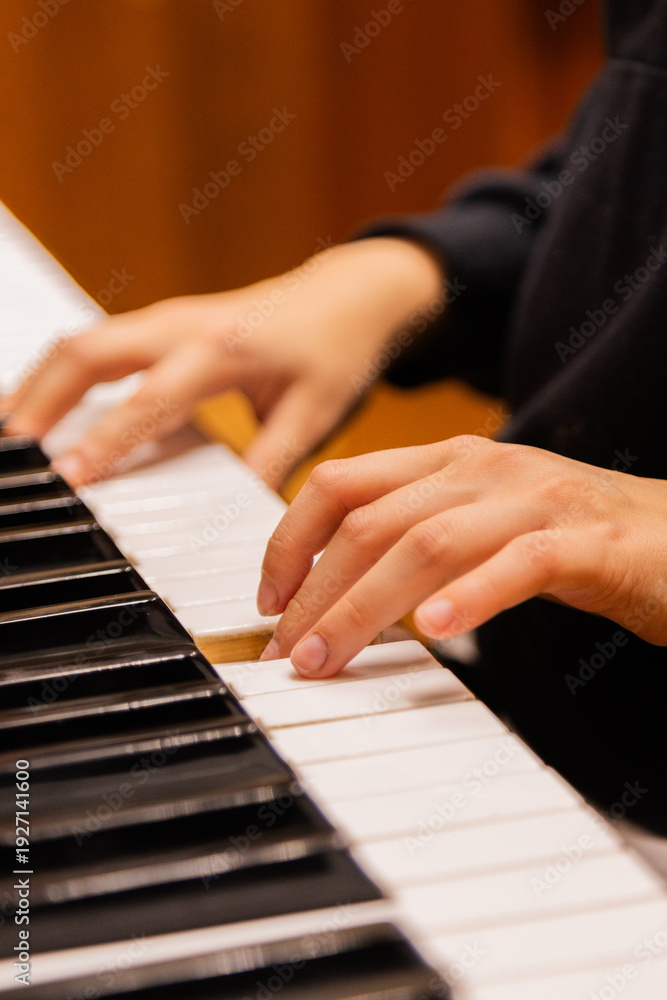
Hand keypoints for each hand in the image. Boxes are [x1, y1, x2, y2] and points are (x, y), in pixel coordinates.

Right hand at [5, 238, 442, 488]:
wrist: (349, 295)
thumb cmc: (334, 350)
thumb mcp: (315, 415)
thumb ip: (270, 463)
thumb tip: (233, 520)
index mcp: (222, 348)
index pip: (149, 397)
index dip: (106, 439)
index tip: (69, 478)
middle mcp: (182, 324)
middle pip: (87, 352)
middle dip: (38, 402)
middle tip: (14, 459)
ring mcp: (166, 319)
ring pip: (81, 344)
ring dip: (38, 387)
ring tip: (10, 439)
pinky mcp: (161, 324)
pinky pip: (96, 345)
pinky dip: (60, 377)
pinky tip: (41, 409)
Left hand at [258, 435, 666, 674]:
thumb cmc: (574, 538)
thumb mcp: (479, 526)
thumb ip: (416, 543)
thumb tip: (338, 592)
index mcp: (450, 461)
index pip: (341, 482)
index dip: (289, 540)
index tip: (267, 600)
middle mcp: (483, 468)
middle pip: (370, 522)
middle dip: (313, 593)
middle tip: (286, 654)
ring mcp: (536, 499)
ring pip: (427, 544)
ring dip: (363, 607)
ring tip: (327, 660)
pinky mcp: (587, 542)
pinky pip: (518, 563)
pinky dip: (471, 596)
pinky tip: (436, 632)